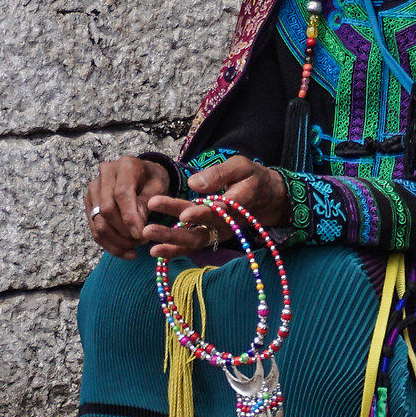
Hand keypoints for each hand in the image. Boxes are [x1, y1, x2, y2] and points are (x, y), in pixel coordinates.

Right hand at [86, 156, 171, 256]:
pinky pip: (94, 228)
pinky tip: (125, 252)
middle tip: (142, 242)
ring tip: (135, 249)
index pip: (121, 194)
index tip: (140, 235)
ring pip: (98, 222)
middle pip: (106, 209)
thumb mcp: (158, 188)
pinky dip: (109, 244)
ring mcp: (94, 189)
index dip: (130, 217)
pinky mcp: (90, 203)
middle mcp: (105, 174)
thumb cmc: (154, 181)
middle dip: (123, 231)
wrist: (145, 175)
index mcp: (125, 165)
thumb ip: (147, 204)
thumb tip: (136, 229)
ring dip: (116, 241)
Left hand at [144, 156, 290, 259]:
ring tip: (147, 235)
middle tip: (149, 228)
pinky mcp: (213, 236)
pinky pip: (194, 245)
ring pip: (195, 240)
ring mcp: (220, 232)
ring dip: (170, 240)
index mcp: (239, 203)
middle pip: (201, 228)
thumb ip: (219, 173)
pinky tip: (155, 250)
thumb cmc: (251, 177)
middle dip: (174, 231)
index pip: (219, 211)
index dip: (202, 214)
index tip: (183, 215)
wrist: (268, 196)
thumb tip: (192, 184)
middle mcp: (228, 223)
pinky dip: (175, 250)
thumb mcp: (241, 166)